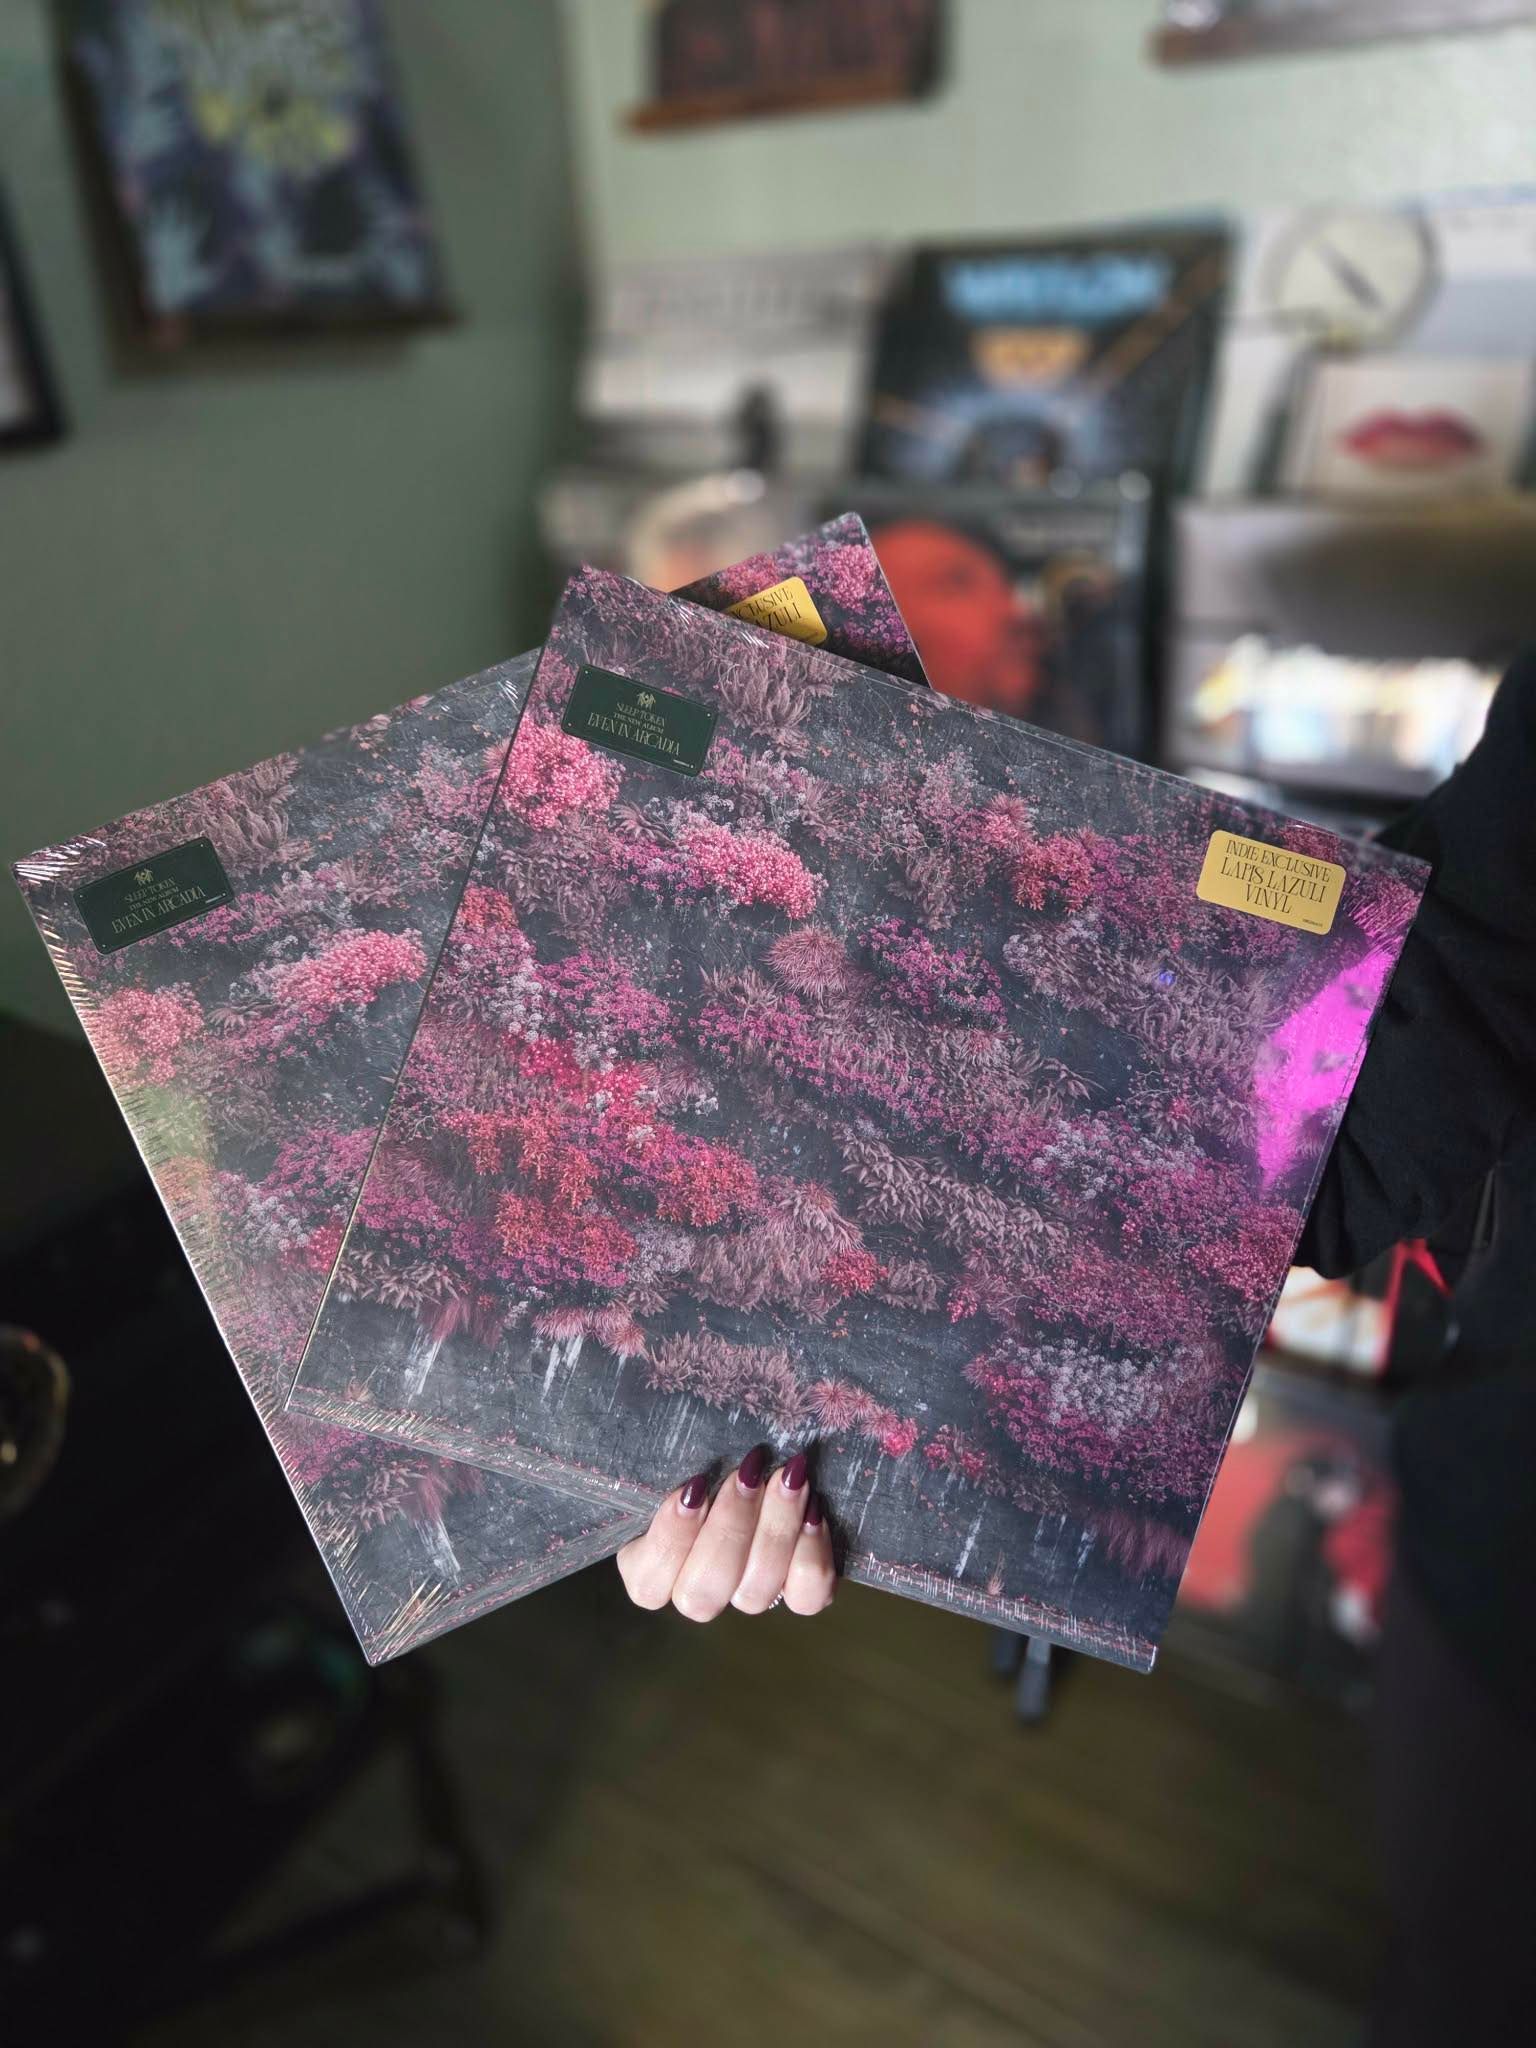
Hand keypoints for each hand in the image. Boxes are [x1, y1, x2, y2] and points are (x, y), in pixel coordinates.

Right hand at [616, 1447, 836, 1620]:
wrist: (762, 1458)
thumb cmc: (700, 1452)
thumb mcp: (665, 1455)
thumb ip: (659, 1464)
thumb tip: (647, 1438)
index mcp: (652, 1566)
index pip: (648, 1584)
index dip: (671, 1540)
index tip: (693, 1487)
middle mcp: (699, 1589)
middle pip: (703, 1592)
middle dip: (730, 1527)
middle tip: (749, 1472)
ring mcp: (746, 1593)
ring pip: (754, 1593)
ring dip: (774, 1531)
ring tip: (788, 1479)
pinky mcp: (797, 1593)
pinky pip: (806, 1596)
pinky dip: (811, 1555)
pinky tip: (813, 1511)